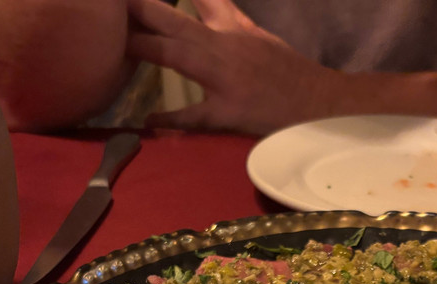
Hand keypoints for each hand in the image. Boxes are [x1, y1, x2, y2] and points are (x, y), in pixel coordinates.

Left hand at [126, 0, 348, 132]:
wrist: (323, 104)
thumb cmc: (291, 75)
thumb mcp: (258, 36)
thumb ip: (226, 17)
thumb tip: (202, 1)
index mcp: (234, 29)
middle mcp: (227, 46)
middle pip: (177, 21)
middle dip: (143, 9)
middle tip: (113, 4)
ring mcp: (227, 78)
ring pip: (179, 55)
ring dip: (147, 45)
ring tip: (115, 41)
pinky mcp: (232, 111)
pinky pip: (197, 115)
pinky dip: (172, 118)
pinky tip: (149, 120)